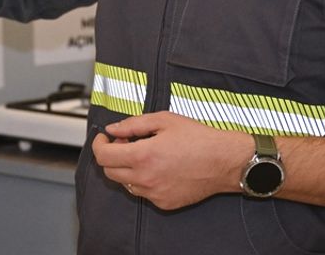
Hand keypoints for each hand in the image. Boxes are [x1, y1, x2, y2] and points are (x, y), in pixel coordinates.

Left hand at [91, 111, 249, 210]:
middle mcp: (146, 178)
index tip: (104, 138)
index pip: (103, 156)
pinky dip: (142, 180)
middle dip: (111, 156)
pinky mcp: (164, 203)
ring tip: (144, 154)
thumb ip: (133, 124)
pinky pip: (143, 193)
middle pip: (109, 172)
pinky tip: (157, 168)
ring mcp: (154, 193)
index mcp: (143, 156)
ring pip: (124, 184)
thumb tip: (113, 129)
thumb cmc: (199, 139)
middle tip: (125, 143)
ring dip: (126, 169)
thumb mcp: (164, 120)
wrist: (225, 161)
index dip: (99, 144)